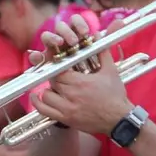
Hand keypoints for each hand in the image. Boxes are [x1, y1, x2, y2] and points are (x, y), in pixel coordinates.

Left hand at [33, 15, 133, 135]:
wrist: (119, 120)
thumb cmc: (115, 96)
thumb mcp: (111, 71)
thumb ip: (102, 52)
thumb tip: (98, 35)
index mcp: (80, 82)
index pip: (58, 69)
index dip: (56, 64)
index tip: (58, 62)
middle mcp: (71, 95)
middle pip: (52, 80)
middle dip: (53, 76)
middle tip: (58, 73)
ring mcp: (67, 108)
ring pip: (46, 95)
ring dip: (48, 89)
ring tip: (56, 86)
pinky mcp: (65, 119)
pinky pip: (44, 111)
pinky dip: (38, 103)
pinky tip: (36, 96)